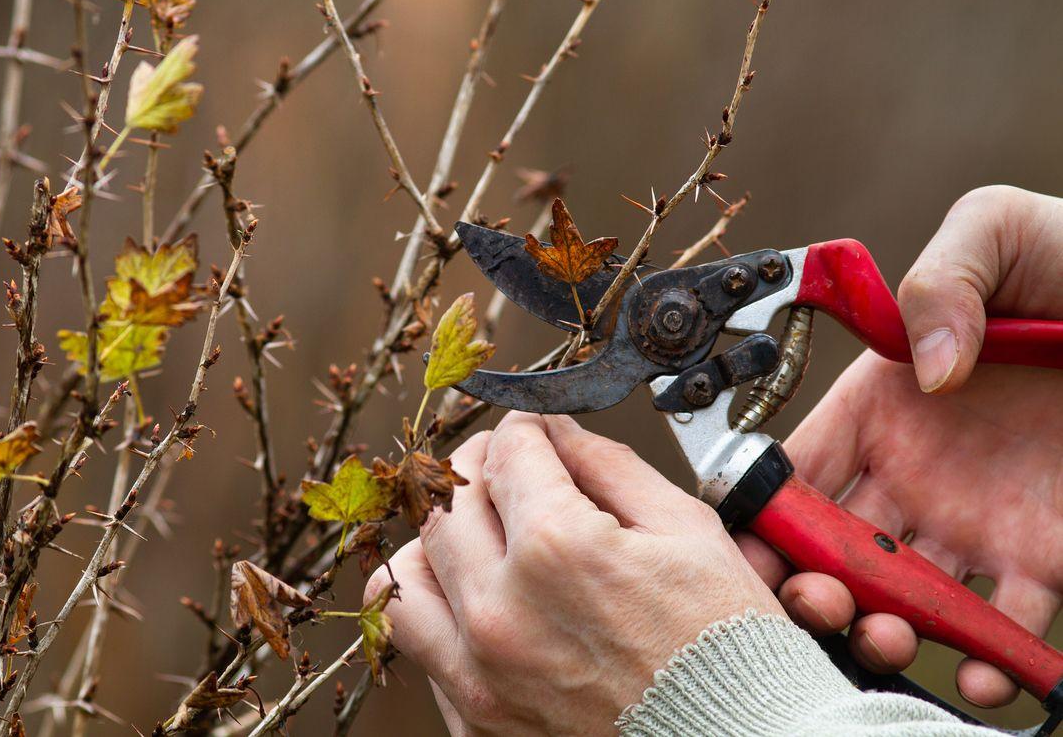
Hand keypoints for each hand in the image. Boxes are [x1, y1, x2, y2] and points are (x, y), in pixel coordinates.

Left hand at [369, 411, 781, 735]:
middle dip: (481, 470)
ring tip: (486, 540)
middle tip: (513, 473)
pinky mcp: (476, 722)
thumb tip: (556, 433)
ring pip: (409, 575)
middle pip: (447, 503)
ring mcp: (482, 676)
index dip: (526, 429)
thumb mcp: (687, 530)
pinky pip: (424, 645)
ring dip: (441, 542)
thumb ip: (608, 465)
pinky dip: (448, 610)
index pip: (506, 452)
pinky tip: (494, 601)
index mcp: (558, 551)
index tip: (537, 434)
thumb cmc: (728, 647)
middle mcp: (502, 614)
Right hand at [736, 185, 1062, 706]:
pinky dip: (988, 662)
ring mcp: (972, 520)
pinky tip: (983, 669)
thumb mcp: (995, 230)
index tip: (746, 545)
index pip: (797, 466)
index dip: (761, 508)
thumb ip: (938, 283)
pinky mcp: (1041, 557)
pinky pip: (1006, 626)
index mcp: (879, 402)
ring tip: (890, 635)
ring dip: (885, 631)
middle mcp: (911, 471)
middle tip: (816, 601)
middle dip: (809, 584)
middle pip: (834, 547)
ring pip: (904, 599)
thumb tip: (926, 367)